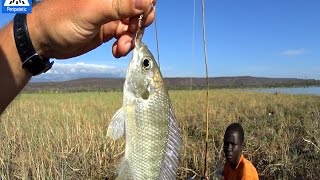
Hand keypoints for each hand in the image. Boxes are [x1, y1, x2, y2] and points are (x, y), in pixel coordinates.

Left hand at [27, 0, 155, 58]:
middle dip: (139, 24)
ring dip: (131, 38)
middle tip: (132, 34)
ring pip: (134, 25)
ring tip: (121, 47)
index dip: (145, 5)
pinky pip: (125, 37)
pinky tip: (117, 51)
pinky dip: (124, 46)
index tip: (142, 19)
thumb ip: (119, 5)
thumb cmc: (61, 20)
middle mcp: (112, 2)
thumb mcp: (92, 12)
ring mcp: (111, 16)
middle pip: (139, 9)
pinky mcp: (109, 31)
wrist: (44, 40)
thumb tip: (147, 1)